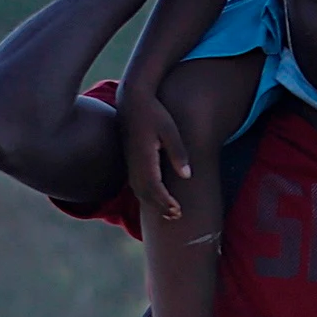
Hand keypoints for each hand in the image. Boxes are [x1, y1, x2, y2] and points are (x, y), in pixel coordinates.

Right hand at [122, 83, 190, 220]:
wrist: (133, 101)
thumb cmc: (155, 113)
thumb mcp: (170, 130)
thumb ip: (178, 153)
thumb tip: (187, 175)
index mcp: (144, 157)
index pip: (154, 187)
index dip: (165, 201)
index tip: (178, 210)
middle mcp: (134, 163)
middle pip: (146, 194)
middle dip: (161, 207)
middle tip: (177, 216)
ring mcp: (129, 162)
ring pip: (139, 191)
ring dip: (153, 204)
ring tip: (170, 213)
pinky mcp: (129, 161)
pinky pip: (136, 185)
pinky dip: (146, 196)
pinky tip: (156, 199)